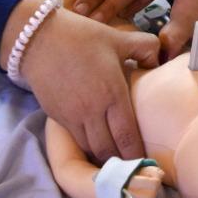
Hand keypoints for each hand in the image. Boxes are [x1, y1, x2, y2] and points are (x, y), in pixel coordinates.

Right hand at [1, 0, 159, 161]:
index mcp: (112, 92)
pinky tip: (96, 140)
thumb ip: (145, 48)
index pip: (127, 136)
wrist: (39, 39)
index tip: (146, 159)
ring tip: (116, 154)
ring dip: (104, 154)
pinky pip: (76, 140)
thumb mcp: (118, 38)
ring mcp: (73, 117)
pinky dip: (88, 145)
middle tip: (133, 161)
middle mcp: (93, 110)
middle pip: (109, 150)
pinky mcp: (58, 118)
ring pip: (91, 149)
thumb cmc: (82, 37)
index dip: (137, 153)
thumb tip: (159, 62)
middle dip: (122, 160)